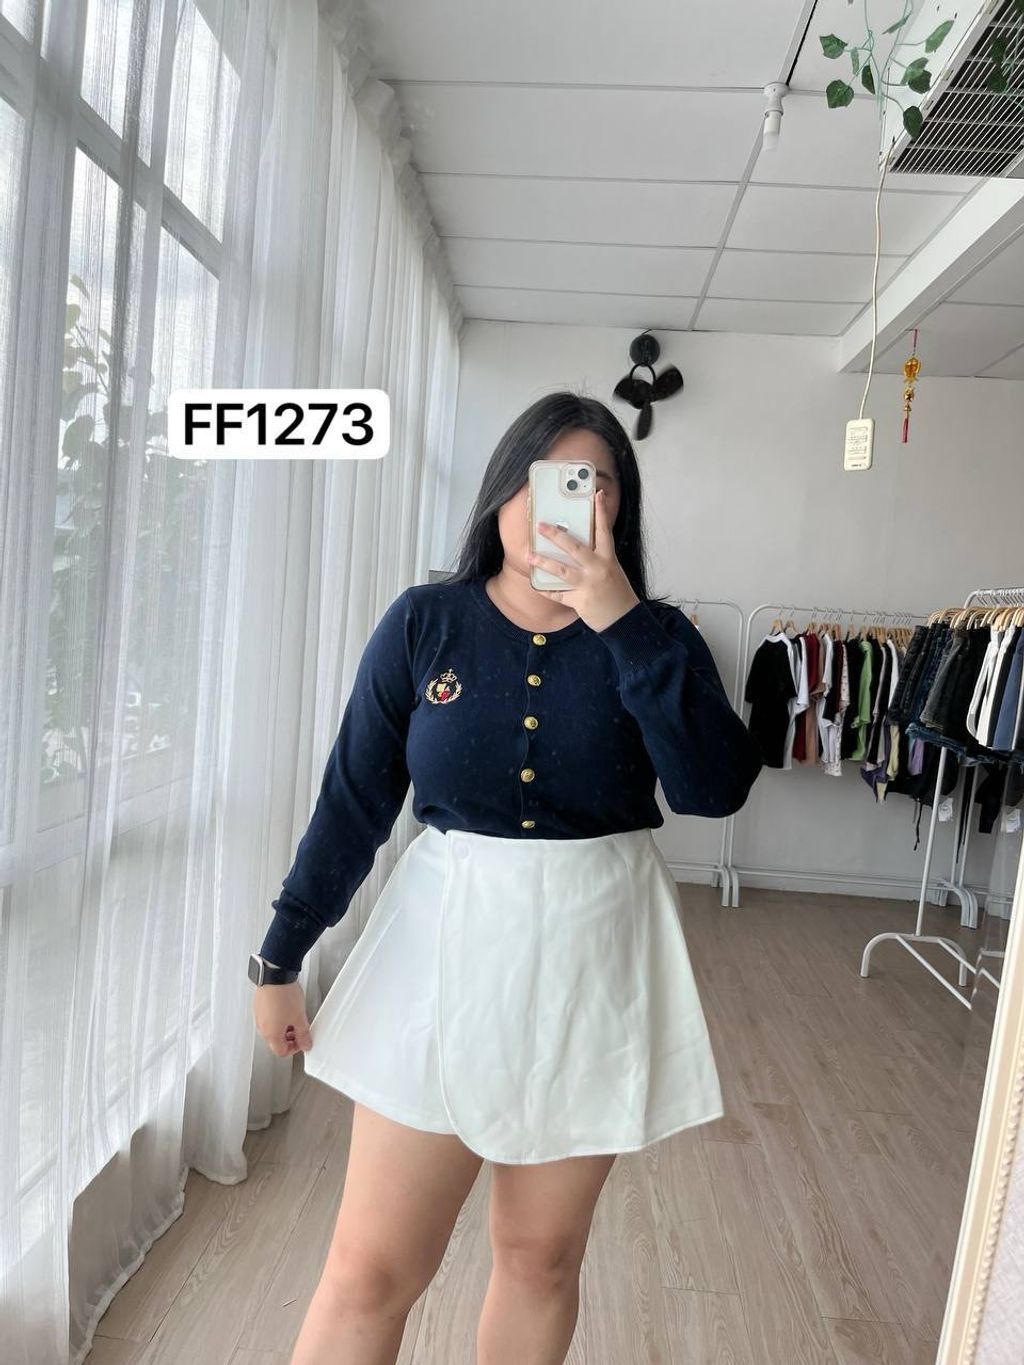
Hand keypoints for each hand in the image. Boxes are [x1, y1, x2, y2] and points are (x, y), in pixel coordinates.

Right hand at [252, 980, 312, 1055]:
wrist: (275, 974)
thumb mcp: (300, 1017)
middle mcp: (262, 1027)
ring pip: (271, 1029)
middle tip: (300, 1029)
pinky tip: (286, 1007)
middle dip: (289, 1038)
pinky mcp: (258, 1005)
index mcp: (271, 1034)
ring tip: (295, 1016)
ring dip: (284, 1028)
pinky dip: (277, 1017)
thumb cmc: (284, 994)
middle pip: (275, 1041)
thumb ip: (303, 1034)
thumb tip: (306, 1044)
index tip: (302, 1041)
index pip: (281, 1052)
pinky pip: (268, 1017)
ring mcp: (259, 1016)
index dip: (295, 1049)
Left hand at [526, 488, 639, 632]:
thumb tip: (573, 547)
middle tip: (541, 525)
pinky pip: (558, 593)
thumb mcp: (612, 570)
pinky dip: (546, 589)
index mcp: (608, 559)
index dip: (601, 512)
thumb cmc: (617, 593)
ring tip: (529, 556)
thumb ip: (597, 558)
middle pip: (575, 547)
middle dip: (556, 535)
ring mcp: (588, 585)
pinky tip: (537, 584)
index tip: (597, 494)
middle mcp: (598, 569)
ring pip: (561, 570)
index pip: (605, 531)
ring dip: (543, 562)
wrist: (623, 620)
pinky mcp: (579, 601)